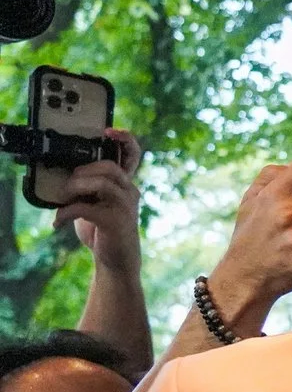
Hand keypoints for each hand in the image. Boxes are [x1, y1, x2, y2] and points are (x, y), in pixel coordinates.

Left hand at [49, 128, 141, 272]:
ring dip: (76, 187)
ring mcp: (126, 207)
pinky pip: (86, 208)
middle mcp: (131, 192)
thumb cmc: (104, 228)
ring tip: (64, 198)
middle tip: (69, 184)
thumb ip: (90, 185)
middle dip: (83, 171)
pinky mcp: (116, 222)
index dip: (125, 139)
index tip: (108, 131)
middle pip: (110, 166)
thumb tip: (64, 172)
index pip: (133, 155)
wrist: (116, 260)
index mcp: (126, 184)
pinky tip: (57, 221)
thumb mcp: (97, 202)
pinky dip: (65, 213)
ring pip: (102, 183)